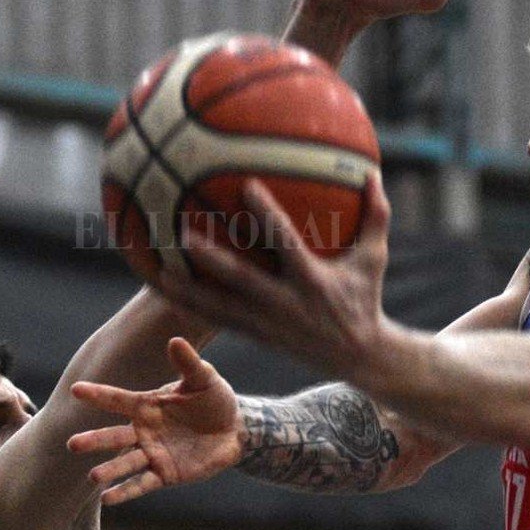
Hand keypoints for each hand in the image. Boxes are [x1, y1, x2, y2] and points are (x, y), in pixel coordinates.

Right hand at [67, 337, 241, 504]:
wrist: (235, 430)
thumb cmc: (214, 399)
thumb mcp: (203, 379)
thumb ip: (188, 363)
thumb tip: (176, 340)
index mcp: (147, 405)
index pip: (118, 399)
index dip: (98, 394)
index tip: (75, 390)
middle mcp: (144, 430)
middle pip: (115, 436)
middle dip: (94, 440)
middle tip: (72, 445)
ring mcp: (153, 453)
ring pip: (126, 463)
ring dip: (109, 470)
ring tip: (92, 477)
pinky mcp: (165, 474)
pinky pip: (142, 484)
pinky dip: (126, 491)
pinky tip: (108, 498)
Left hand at [156, 174, 391, 383]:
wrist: (359, 357)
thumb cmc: (365, 298)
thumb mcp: (375, 258)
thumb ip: (376, 215)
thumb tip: (373, 172)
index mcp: (311, 281)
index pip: (286, 243)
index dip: (266, 215)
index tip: (246, 185)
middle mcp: (284, 304)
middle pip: (241, 280)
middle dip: (212, 258)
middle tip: (184, 232)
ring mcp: (265, 323)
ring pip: (217, 306)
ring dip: (184, 289)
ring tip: (153, 269)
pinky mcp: (254, 334)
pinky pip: (214, 318)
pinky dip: (188, 304)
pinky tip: (161, 288)